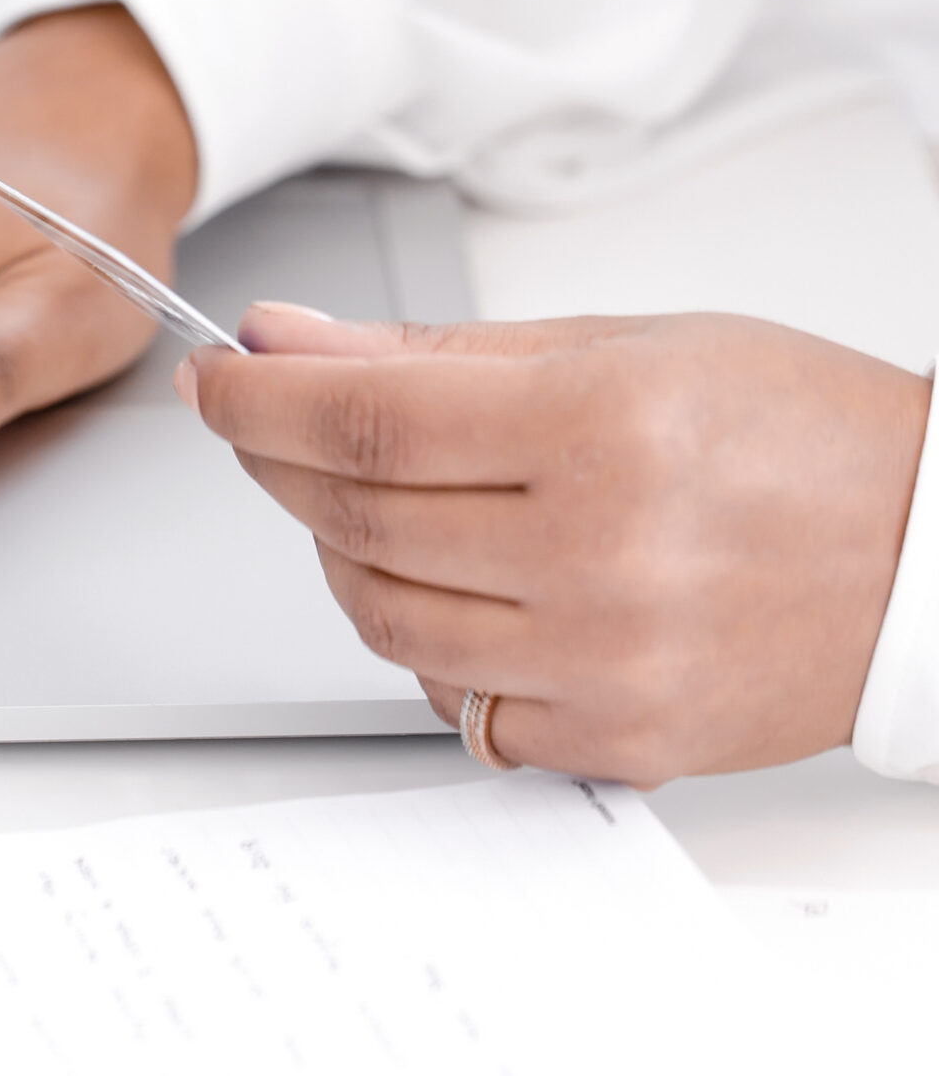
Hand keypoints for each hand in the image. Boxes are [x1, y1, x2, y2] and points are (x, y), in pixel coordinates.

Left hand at [180, 304, 931, 785]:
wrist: (932, 556)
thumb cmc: (797, 432)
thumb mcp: (615, 344)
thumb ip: (432, 354)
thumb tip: (287, 343)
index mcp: (599, 429)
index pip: (358, 419)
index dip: (255, 399)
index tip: (214, 379)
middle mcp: (599, 554)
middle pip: (354, 516)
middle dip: (283, 461)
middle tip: (272, 424)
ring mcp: (607, 660)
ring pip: (383, 615)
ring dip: (342, 551)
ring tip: (371, 503)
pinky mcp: (619, 739)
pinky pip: (456, 702)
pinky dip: (425, 641)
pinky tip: (456, 588)